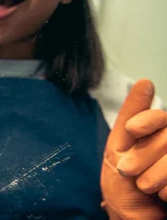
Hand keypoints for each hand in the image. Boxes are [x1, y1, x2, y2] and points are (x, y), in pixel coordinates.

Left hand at [101, 79, 166, 219]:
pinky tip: (162, 197)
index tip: (133, 130)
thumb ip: (132, 118)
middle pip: (166, 137)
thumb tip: (146, 82)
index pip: (160, 118)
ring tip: (145, 187)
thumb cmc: (124, 188)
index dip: (148, 120)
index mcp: (158, 135)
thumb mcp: (119, 149)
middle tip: (129, 172)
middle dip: (143, 156)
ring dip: (154, 175)